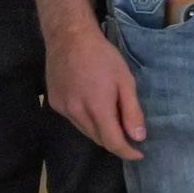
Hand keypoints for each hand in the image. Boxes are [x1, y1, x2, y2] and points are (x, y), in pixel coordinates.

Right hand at [47, 20, 146, 160]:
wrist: (69, 38)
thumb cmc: (103, 57)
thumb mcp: (125, 81)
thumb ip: (131, 111)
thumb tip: (138, 137)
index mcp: (97, 107)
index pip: (112, 141)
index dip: (126, 152)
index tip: (139, 154)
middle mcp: (76, 112)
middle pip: (98, 139)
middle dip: (115, 141)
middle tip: (130, 136)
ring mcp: (62, 108)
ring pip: (85, 131)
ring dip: (100, 132)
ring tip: (114, 122)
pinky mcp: (54, 103)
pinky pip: (74, 121)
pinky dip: (87, 122)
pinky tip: (94, 110)